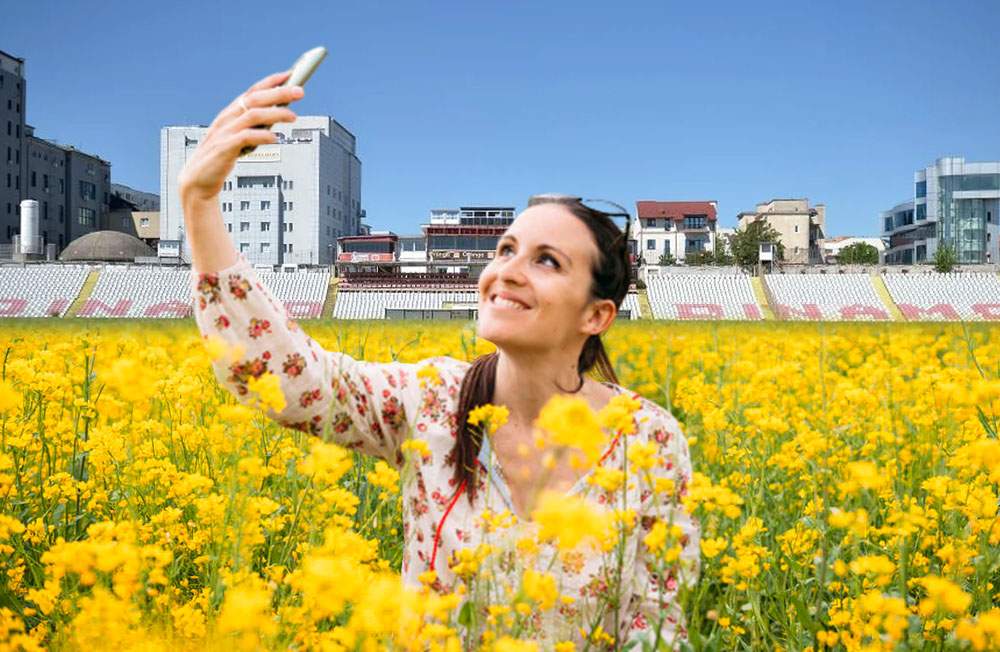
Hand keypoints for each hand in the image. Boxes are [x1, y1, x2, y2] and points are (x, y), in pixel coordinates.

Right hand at [178, 70, 303, 205]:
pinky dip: (262, 136)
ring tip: (293, 116)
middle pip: (255, 99)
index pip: (252, 91)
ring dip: (275, 113)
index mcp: (230, 114)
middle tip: (300, 91)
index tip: (290, 75)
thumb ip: (255, 126)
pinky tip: (275, 137)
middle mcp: (227, 119)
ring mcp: (224, 132)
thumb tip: (279, 115)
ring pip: (253, 115)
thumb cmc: (220, 157)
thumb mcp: (239, 137)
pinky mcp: (224, 148)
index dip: (270, 82)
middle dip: (278, 93)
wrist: (198, 180)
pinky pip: (246, 137)